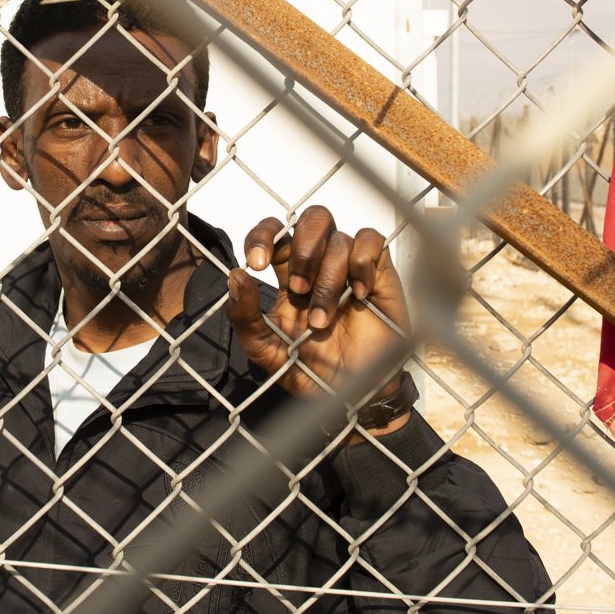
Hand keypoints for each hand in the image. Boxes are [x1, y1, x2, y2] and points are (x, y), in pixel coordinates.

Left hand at [225, 207, 412, 437]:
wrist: (352, 396)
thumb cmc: (310, 371)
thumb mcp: (264, 349)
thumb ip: (244, 315)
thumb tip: (235, 275)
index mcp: (289, 274)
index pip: (276, 231)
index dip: (263, 234)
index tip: (256, 264)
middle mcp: (321, 264)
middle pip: (314, 218)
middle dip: (303, 248)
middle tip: (297, 288)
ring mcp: (351, 267)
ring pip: (339, 239)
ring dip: (328, 279)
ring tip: (323, 320)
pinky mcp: (379, 274)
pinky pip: (371, 241)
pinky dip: (362, 264)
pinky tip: (360, 295)